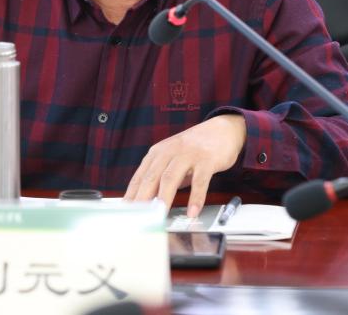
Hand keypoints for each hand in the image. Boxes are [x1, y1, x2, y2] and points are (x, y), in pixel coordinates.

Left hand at [123, 114, 245, 217]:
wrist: (222, 130)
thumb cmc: (194, 149)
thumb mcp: (172, 159)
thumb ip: (161, 178)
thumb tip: (148, 203)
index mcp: (157, 153)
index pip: (140, 177)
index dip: (131, 195)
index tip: (125, 213)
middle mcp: (170, 152)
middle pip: (152, 177)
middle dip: (142, 198)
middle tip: (137, 218)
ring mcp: (188, 155)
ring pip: (171, 178)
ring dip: (164, 197)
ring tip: (159, 215)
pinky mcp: (206, 160)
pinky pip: (200, 181)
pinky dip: (195, 197)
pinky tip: (193, 211)